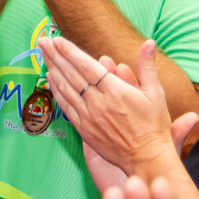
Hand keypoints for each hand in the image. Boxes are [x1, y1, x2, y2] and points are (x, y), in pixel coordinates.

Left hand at [42, 37, 196, 188]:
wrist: (146, 158)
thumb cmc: (154, 126)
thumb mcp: (156, 93)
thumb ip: (147, 67)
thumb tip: (149, 42)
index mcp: (116, 91)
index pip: (87, 66)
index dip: (70, 52)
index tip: (58, 40)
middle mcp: (99, 103)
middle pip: (72, 75)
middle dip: (55, 56)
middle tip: (43, 42)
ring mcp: (89, 117)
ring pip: (66, 89)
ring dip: (53, 70)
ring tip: (42, 55)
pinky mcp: (84, 129)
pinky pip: (66, 106)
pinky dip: (56, 91)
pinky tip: (50, 79)